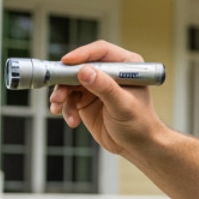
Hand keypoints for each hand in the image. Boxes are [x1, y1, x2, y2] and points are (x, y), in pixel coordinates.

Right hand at [47, 40, 164, 156]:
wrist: (137, 146)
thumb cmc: (139, 124)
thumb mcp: (123, 105)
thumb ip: (104, 88)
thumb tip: (85, 71)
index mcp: (125, 65)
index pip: (101, 51)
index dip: (82, 54)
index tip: (66, 62)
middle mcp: (109, 72)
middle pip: (80, 66)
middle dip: (65, 79)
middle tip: (58, 94)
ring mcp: (96, 86)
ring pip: (70, 82)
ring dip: (62, 95)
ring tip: (58, 108)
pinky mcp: (86, 100)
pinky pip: (69, 99)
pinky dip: (66, 108)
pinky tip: (72, 120)